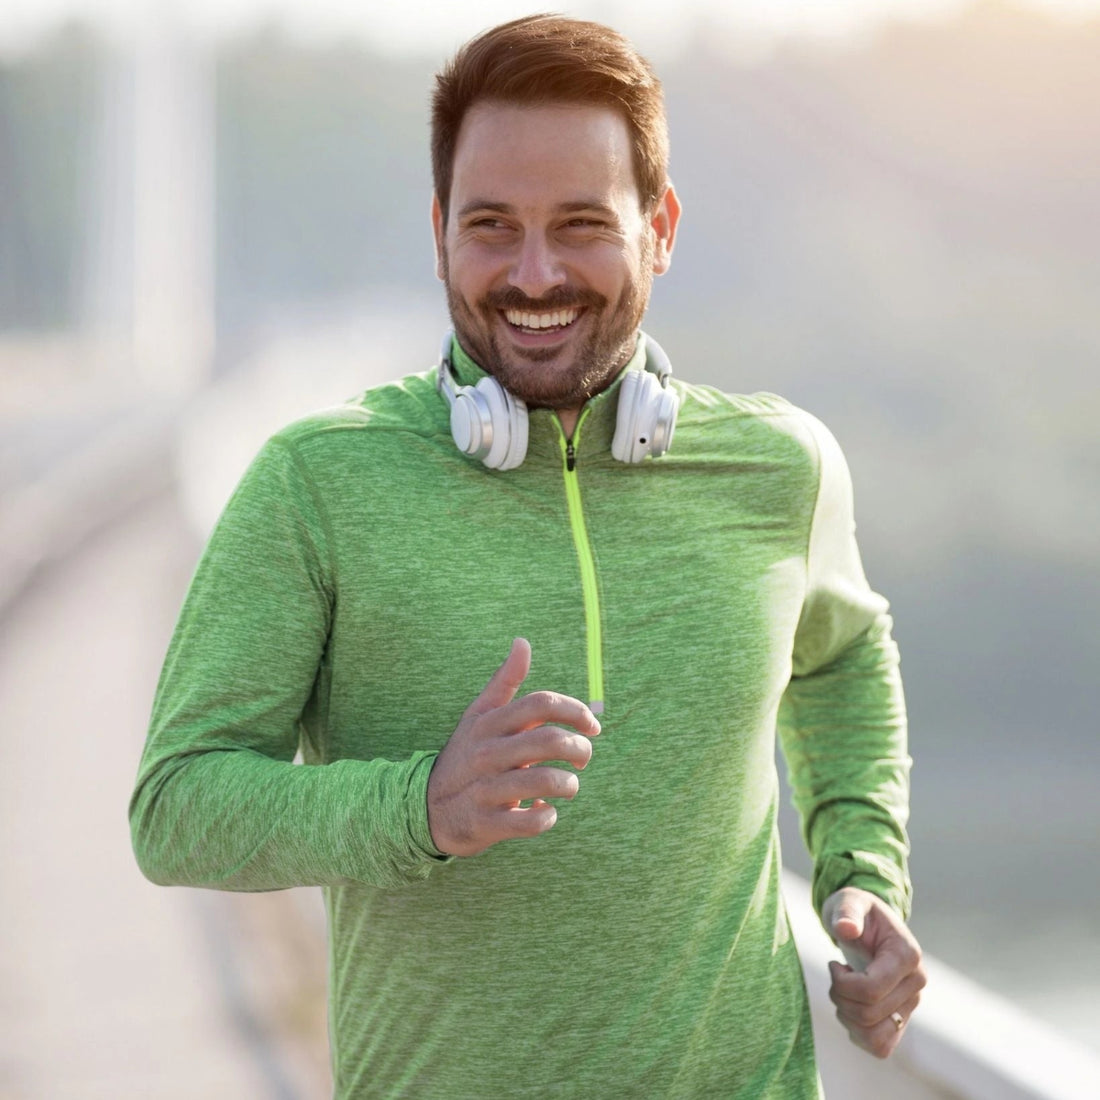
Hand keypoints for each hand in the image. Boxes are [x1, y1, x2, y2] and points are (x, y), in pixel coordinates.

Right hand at [427, 638, 600, 856]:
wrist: (424, 808)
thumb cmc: (466, 755)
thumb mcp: (479, 715)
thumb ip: (505, 681)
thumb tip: (522, 642)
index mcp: (490, 723)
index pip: (541, 704)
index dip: (576, 711)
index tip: (593, 726)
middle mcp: (487, 752)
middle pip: (549, 741)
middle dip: (580, 749)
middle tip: (584, 758)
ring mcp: (485, 789)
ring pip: (545, 781)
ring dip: (568, 785)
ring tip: (568, 786)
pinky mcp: (486, 823)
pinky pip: (530, 822)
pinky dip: (547, 817)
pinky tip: (545, 811)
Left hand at [822, 887, 926, 1058]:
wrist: (867, 922)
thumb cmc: (856, 910)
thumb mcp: (848, 902)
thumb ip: (847, 913)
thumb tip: (846, 929)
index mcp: (908, 956)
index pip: (872, 989)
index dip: (843, 983)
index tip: (834, 964)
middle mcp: (916, 984)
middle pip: (869, 1014)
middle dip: (840, 996)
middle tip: (836, 974)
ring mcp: (910, 1005)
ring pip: (875, 1036)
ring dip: (848, 1018)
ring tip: (843, 992)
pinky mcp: (901, 1020)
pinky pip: (881, 1046)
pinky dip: (858, 1034)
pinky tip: (850, 1008)